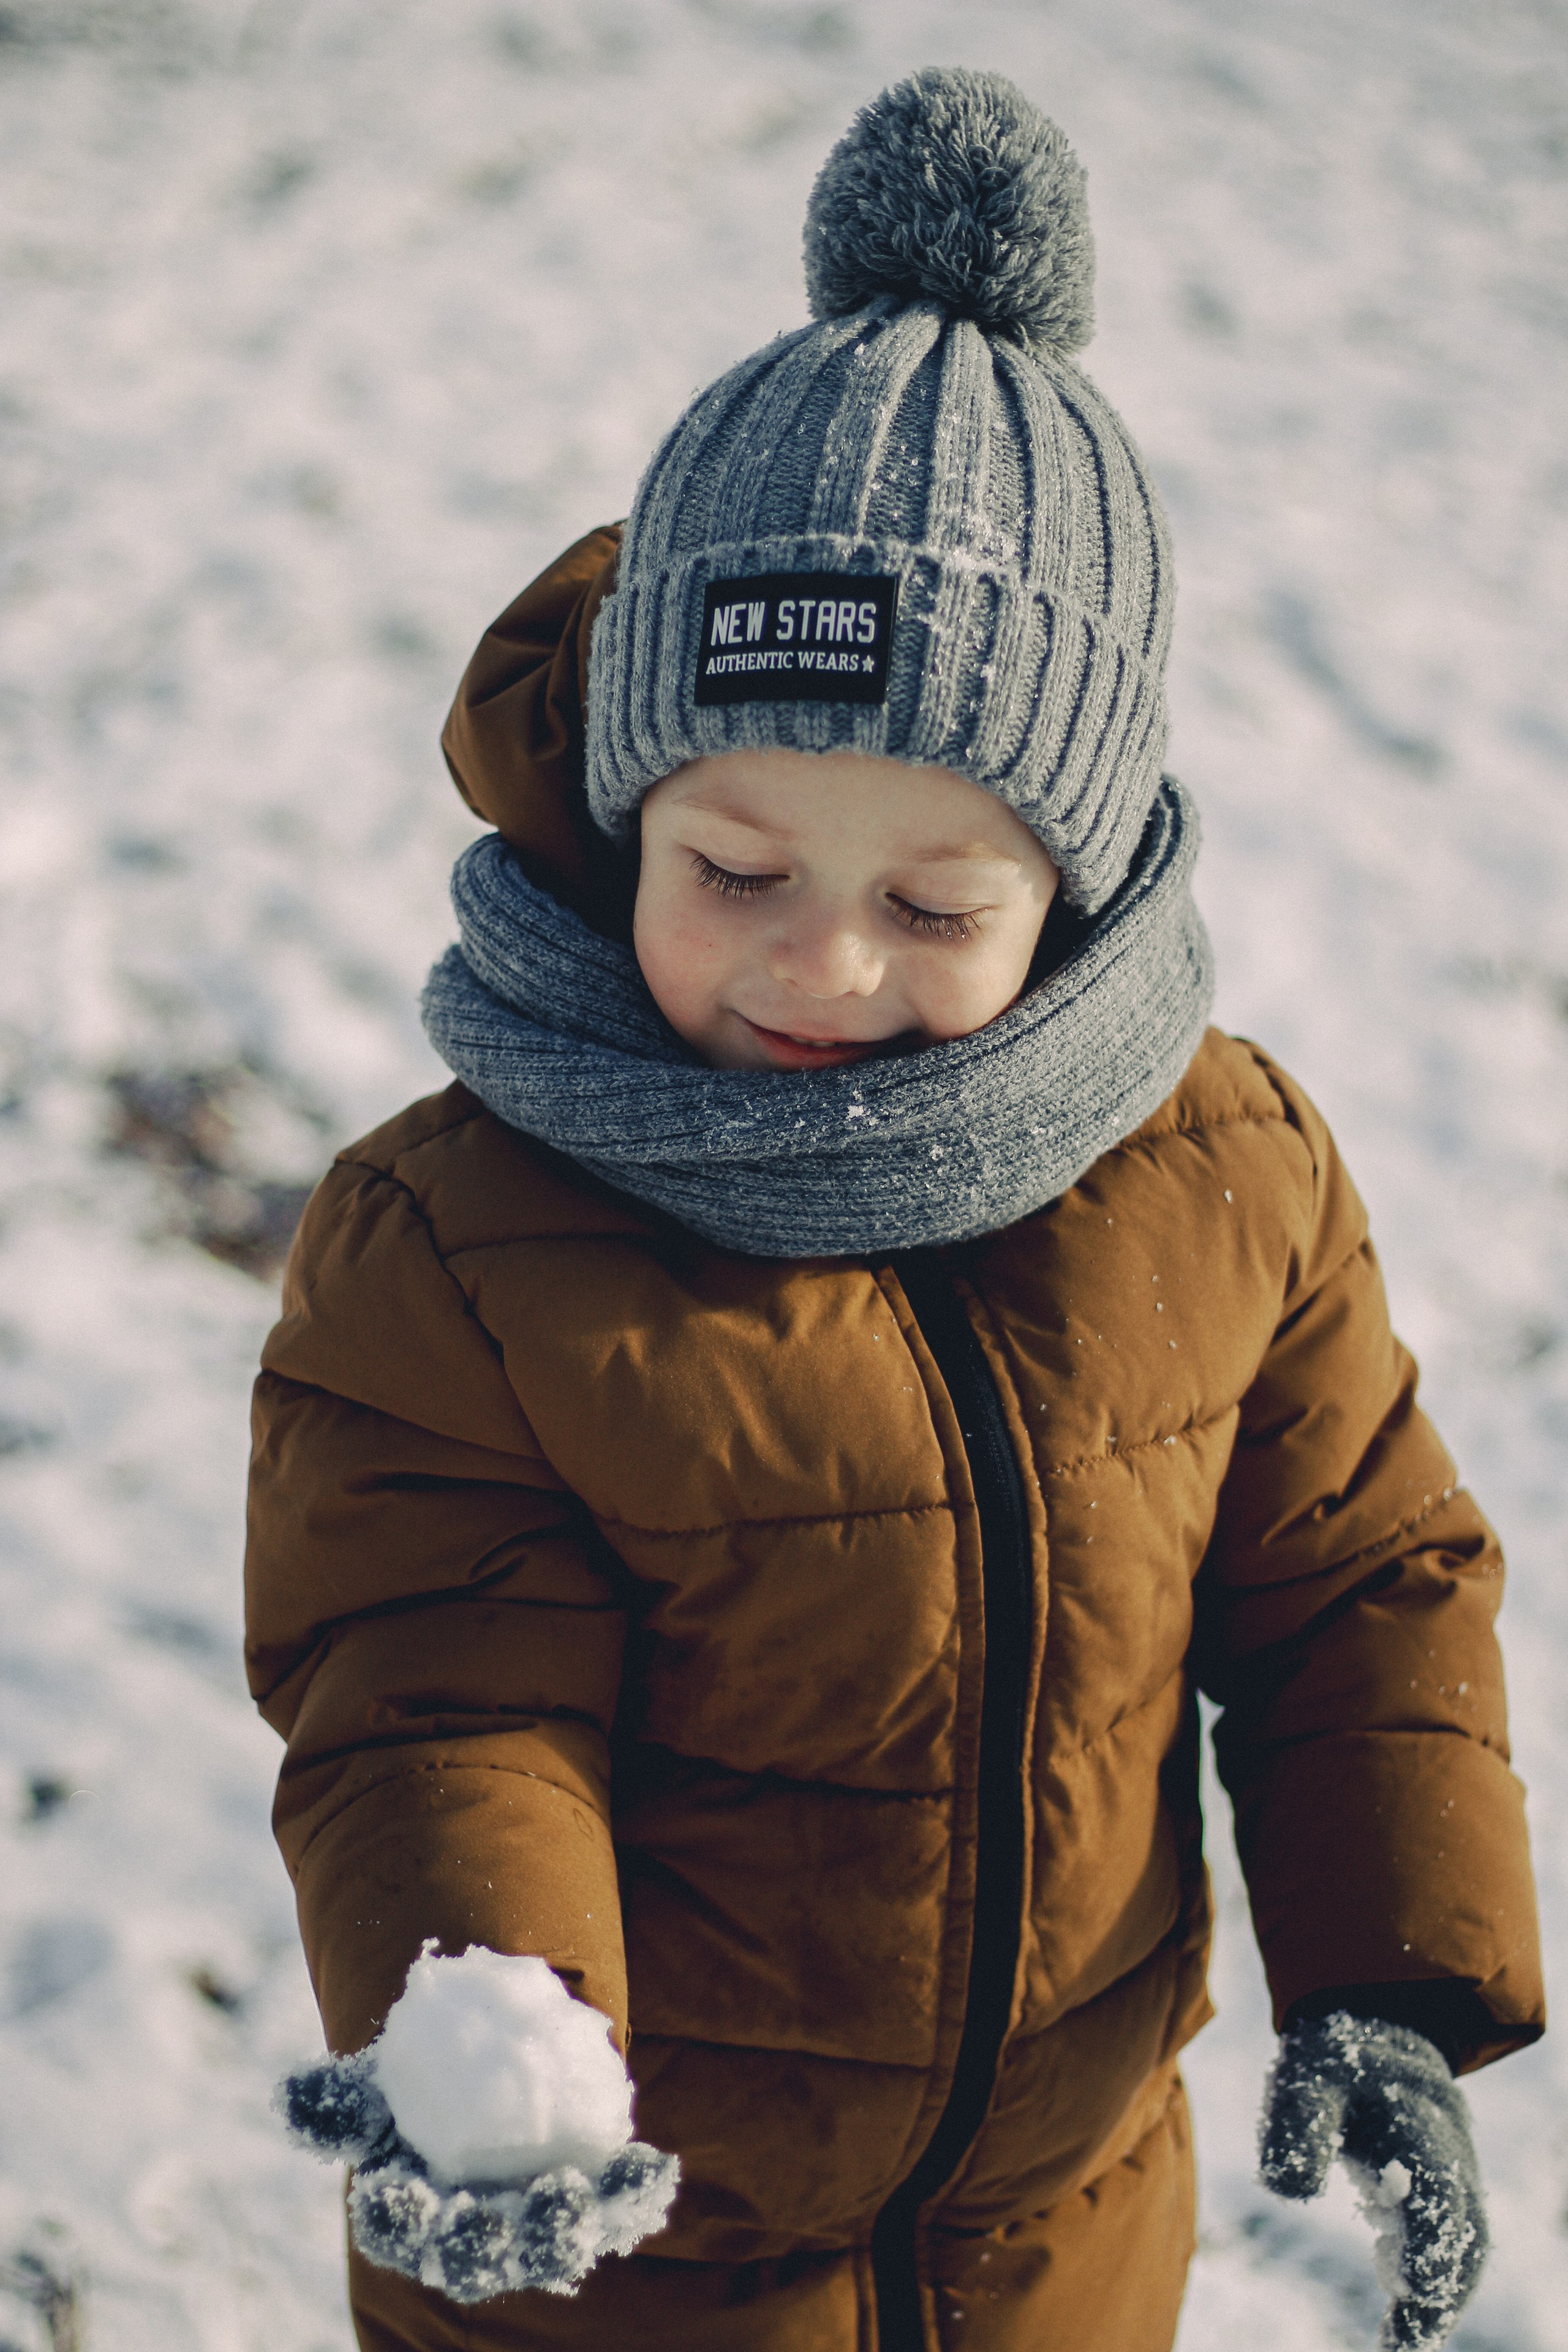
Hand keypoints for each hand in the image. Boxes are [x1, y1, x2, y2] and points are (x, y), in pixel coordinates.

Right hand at [277, 2054, 679, 2302]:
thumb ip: (341, 2099)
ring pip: (548, 2247)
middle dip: (481, 2247)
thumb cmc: (422, 2085)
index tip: (391, 2187)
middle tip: (487, 2216)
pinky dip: (633, 2193)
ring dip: (560, 2230)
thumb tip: (291, 2094)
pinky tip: (654, 2166)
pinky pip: (615, 2210)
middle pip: (475, 2258)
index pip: (398, 2229)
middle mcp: (477, 2239)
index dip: (394, 2216)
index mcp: (418, 2216)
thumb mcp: (381, 2087)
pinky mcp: (591, 2207)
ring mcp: (536, 2231)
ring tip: (569, 2195)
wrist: (493, 2065)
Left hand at [1259, 2013, 1487, 2350]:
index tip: (1413, 2292)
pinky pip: (1453, 2235)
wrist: (1377, 2025)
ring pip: (1466, 2239)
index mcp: (1421, 2119)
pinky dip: (1437, 2274)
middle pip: (1467, 2230)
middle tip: (1407, 2345)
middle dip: (1444, 2291)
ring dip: (1443, 2292)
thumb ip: (1297, 2127)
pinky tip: (1406, 2312)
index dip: (1434, 2244)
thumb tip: (1288, 2193)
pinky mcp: (1445, 2181)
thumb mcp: (1307, 2074)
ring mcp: (1455, 2165)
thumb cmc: (1336, 2053)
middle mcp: (1451, 2148)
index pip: (1440, 2190)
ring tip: (1405, 2342)